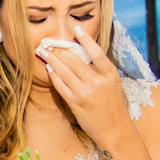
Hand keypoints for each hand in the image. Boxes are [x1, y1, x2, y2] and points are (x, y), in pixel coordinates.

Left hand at [37, 24, 130, 141]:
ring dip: (53, 60)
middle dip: (60, 50)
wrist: (115, 130)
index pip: (96, 52)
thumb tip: (83, 55)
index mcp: (110, 75)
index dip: (85, 39)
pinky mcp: (75, 103)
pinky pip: (61, 86)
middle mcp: (97, 82)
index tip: (76, 29)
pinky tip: (49, 68)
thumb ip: (100, 71)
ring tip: (44, 52)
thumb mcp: (113, 85)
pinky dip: (54, 75)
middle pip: (75, 60)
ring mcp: (85, 93)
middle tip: (49, 42)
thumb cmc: (114, 107)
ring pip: (65, 71)